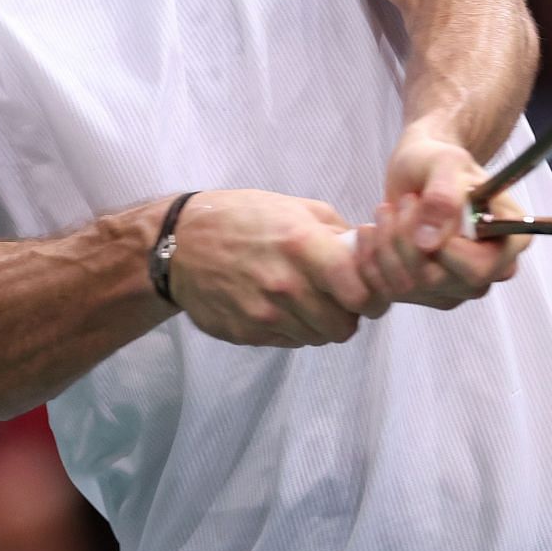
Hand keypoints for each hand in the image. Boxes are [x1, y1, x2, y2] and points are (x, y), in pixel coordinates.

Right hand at [168, 190, 389, 346]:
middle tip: (337, 297)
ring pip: (318, 338)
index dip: (374, 296)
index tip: (369, 290)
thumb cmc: (241, 217)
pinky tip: (278, 305)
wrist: (178, 244)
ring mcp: (264, 315)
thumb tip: (371, 253)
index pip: (361, 293)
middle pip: (344, 326)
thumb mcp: (294, 207)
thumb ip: (336, 231)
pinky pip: (289, 343)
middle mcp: (285, 285)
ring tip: (304, 298)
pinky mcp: (247, 334)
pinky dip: (293, 329)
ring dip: (320, 323)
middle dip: (347, 314)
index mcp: (302, 245)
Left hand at [354, 132, 529, 308]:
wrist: (418, 170)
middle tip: (402, 202)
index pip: (480, 268)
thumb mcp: (444, 163)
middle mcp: (489, 271)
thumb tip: (431, 242)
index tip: (421, 208)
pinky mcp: (425, 292)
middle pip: (442, 281)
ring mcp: (458, 285)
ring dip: (386, 244)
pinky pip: (390, 290)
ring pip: (412, 286)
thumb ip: (443, 195)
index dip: (445, 248)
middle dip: (407, 240)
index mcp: (509, 240)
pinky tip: (372, 230)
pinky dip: (371, 258)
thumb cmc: (438, 161)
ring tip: (386, 209)